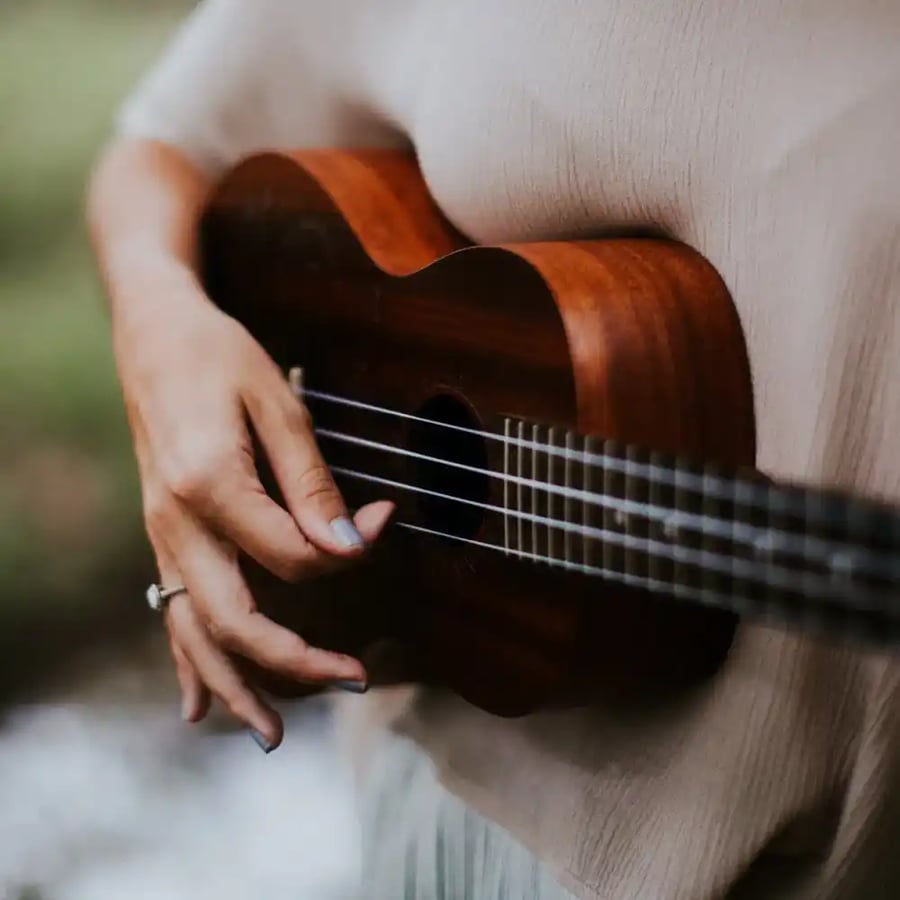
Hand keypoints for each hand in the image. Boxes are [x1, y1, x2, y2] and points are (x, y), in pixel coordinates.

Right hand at [116, 278, 392, 750]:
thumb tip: (350, 546)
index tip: (383, 521)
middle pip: (234, 618)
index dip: (346, 550)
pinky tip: (199, 706)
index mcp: (210, 485)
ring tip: (274, 734)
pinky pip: (170, 612)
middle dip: (295, 662)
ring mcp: (163, 534)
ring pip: (193, 632)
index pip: (290, 556)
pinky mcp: (163, 534)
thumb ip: (312, 483)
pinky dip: (188, 664)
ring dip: (236, 686)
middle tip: (355, 682)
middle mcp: (177, 522)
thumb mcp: (279, 403)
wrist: (154, 331)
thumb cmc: (220, 357)